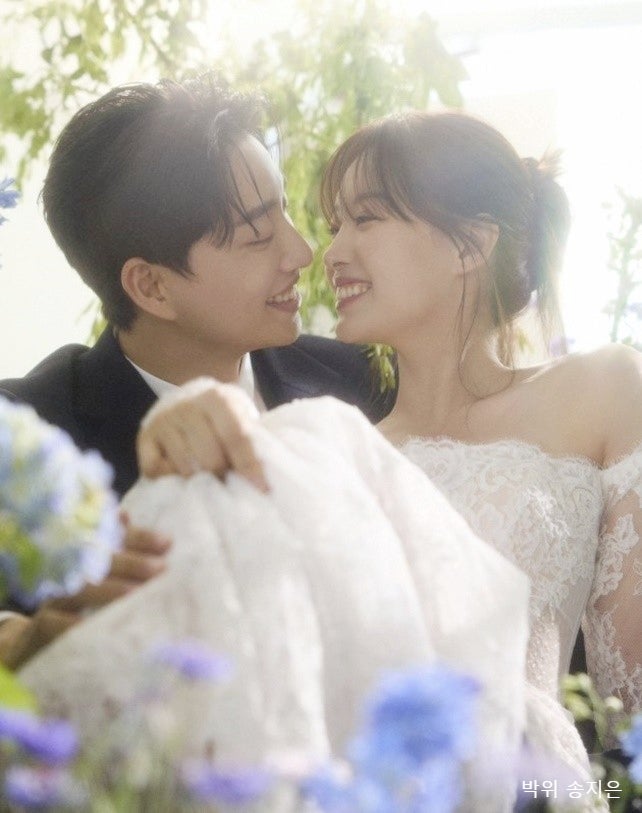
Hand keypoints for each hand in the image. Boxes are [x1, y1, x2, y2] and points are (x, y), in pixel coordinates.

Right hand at [0, 512, 170, 669]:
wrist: (38, 639)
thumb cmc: (81, 604)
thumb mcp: (103, 578)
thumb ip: (119, 550)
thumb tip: (127, 516)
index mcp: (85, 556)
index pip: (113, 538)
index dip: (140, 538)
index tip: (168, 542)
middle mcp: (68, 572)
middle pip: (96, 560)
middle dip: (130, 563)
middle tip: (161, 569)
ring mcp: (53, 599)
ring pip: (79, 589)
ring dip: (107, 590)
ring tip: (134, 594)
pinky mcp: (40, 629)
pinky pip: (52, 622)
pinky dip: (70, 623)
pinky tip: (90, 624)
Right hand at [137, 380, 268, 491]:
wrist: (186, 401)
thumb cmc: (222, 418)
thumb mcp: (240, 416)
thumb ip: (251, 439)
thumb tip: (264, 476)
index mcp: (217, 399)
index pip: (236, 436)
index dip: (249, 465)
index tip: (262, 489)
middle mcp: (187, 407)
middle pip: (210, 458)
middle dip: (224, 476)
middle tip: (230, 484)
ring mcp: (164, 422)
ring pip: (185, 467)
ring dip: (200, 482)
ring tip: (209, 483)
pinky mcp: (144, 437)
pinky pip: (157, 470)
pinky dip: (171, 479)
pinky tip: (182, 477)